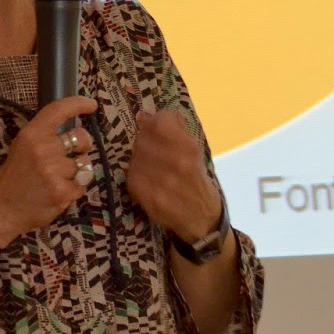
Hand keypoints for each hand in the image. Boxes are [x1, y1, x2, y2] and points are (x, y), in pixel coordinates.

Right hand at [0, 95, 97, 244]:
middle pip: (82, 137)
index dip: (78, 104)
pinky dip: (75, 188)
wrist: (3, 207)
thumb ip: (46, 135)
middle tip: (72, 154)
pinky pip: (83, 184)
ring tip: (60, 178)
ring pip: (85, 163)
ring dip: (78, 171)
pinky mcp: (62, 192)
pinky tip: (60, 191)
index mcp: (32, 134)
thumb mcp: (23, 146)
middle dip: (83, 145)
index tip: (92, 105)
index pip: (59, 110)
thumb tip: (77, 126)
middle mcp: (43, 149)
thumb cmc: (15, 174)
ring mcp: (54, 171)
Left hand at [126, 109, 220, 241]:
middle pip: (144, 137)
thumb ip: (172, 132)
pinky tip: (147, 177)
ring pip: (136, 155)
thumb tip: (143, 115)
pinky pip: (132, 175)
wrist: (201, 218)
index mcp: (190, 149)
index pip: (160, 122)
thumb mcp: (193, 152)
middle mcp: (176, 164)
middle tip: (152, 147)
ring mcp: (161, 182)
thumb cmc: (197, 180)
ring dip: (140, 157)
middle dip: (145, 139)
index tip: (158, 125)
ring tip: (151, 164)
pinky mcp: (148, 197)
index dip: (156, 121)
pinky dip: (137, 173)